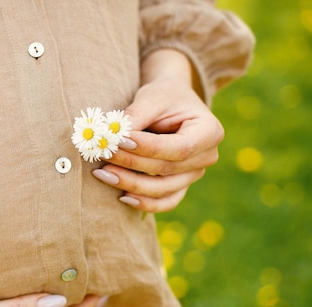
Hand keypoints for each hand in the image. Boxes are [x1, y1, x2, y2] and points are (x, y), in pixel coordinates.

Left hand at [92, 52, 224, 212]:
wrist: (169, 104)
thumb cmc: (162, 96)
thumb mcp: (151, 98)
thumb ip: (134, 117)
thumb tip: (111, 138)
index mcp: (210, 131)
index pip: (179, 147)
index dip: (148, 148)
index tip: (118, 141)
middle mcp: (207, 157)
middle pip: (167, 169)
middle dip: (131, 163)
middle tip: (102, 155)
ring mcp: (194, 175)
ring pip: (163, 189)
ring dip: (130, 184)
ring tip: (101, 173)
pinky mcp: (180, 186)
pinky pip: (165, 202)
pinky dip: (144, 203)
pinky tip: (122, 197)